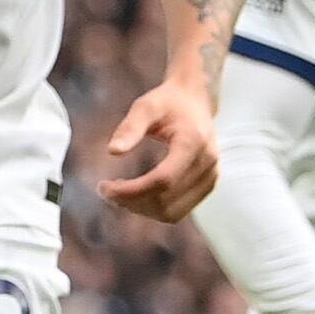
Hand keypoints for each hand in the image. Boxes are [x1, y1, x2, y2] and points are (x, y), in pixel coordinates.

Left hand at [99, 77, 218, 222]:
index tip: (104, 187)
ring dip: (141, 209)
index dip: (131, 191)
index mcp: (193, 143)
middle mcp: (207, 164)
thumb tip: (113, 151)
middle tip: (106, 190)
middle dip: (132, 202)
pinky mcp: (208, 186)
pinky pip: (179, 211)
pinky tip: (136, 195)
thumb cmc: (168, 102)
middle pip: (166, 201)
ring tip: (118, 194)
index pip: (163, 180)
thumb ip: (130, 127)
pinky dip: (154, 209)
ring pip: (172, 212)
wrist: (195, 100)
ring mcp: (211, 177)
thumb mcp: (146, 106)